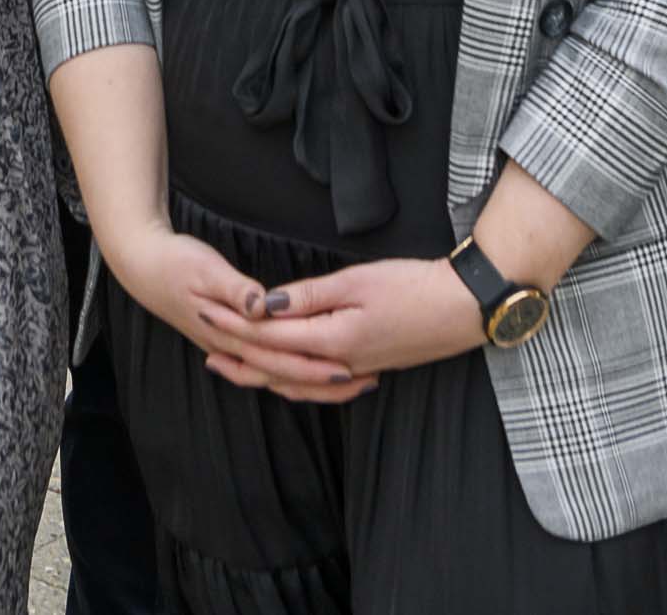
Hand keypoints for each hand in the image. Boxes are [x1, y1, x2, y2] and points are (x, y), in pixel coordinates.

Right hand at [104, 224, 363, 403]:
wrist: (142, 265)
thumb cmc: (175, 262)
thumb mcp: (205, 268)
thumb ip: (236, 289)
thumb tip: (262, 306)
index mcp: (230, 332)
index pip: (278, 357)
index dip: (313, 365)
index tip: (346, 369)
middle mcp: (232, 347)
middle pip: (282, 374)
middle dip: (321, 381)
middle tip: (363, 382)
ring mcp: (230, 346)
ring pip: (275, 375)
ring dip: (310, 381)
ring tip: (347, 382)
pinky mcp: (230, 339)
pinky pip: (265, 365)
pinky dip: (289, 372)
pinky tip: (306, 372)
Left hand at [220, 258, 491, 398]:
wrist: (464, 308)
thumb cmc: (414, 287)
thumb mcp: (357, 282)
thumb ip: (308, 296)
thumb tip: (266, 304)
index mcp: (332, 340)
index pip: (270, 336)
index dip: (234, 324)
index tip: (203, 307)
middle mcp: (340, 363)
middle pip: (276, 365)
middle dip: (237, 352)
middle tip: (203, 337)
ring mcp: (357, 369)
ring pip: (297, 381)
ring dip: (261, 373)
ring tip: (231, 365)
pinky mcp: (370, 366)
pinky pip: (319, 384)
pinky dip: (294, 381)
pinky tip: (287, 376)